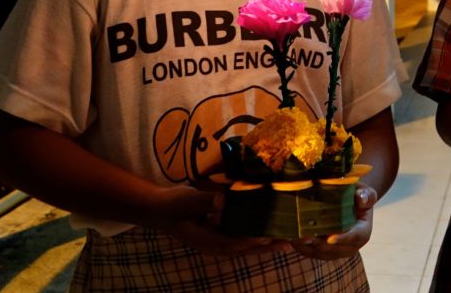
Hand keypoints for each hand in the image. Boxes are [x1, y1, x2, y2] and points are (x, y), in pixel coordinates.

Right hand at [154, 185, 288, 256]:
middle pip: (246, 248)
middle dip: (267, 247)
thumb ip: (205, 201)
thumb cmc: (173, 205)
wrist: (161, 209)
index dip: (252, 240)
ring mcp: (219, 241)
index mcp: (207, 241)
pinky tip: (270, 232)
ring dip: (266, 244)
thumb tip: (223, 201)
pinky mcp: (221, 234)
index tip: (269, 237)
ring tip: (288, 241)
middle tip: (290, 243)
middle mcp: (216, 245)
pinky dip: (257, 236)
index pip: (234, 243)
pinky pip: (243, 238)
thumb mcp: (186, 201)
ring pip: (247, 246)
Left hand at [292, 184, 375, 260]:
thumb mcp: (365, 192)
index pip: (354, 237)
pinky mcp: (322, 253)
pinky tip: (288, 236)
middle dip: (317, 243)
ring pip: (318, 252)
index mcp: (363, 233)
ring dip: (304, 245)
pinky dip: (299, 246)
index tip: (330, 238)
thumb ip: (366, 195)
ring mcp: (335, 252)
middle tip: (302, 236)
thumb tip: (361, 198)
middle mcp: (350, 247)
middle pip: (332, 248)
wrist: (349, 205)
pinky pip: (309, 252)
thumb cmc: (356, 196)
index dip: (342, 238)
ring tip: (291, 236)